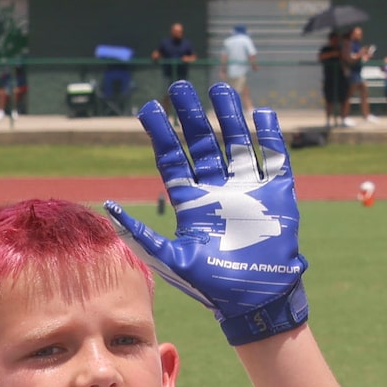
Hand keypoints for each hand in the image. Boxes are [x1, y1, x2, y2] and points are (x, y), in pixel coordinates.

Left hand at [108, 81, 307, 345]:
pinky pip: (273, 157)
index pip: (173, 159)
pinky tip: (262, 113)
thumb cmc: (213, 284)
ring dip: (230, 116)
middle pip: (203, 143)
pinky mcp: (277, 193)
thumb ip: (142, 234)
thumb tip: (109, 209)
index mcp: (192, 202)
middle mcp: (218, 190)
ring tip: (222, 88)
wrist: (256, 299)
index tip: (150, 108)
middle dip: (193, 116)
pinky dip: (269, 135)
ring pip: (237, 142)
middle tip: (181, 87)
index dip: (162, 133)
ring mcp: (248, 189)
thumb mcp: (171, 259)